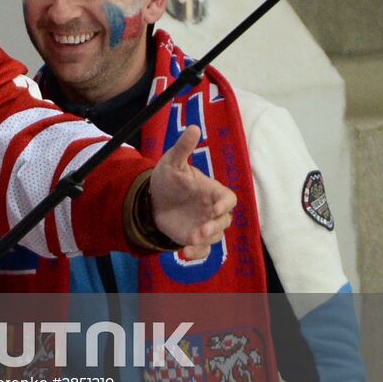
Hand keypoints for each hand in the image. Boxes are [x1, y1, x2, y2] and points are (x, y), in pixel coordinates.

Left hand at [148, 125, 236, 258]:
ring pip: (215, 237)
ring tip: (190, 242)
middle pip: (224, 221)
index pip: (229, 199)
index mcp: (212, 191)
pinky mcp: (194, 237)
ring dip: (205, 241)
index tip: (214, 210)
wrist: (153, 198)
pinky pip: (202, 249)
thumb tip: (193, 127)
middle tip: (201, 230)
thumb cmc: (169, 178)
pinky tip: (185, 253)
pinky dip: (197, 253)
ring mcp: (205, 225)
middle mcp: (212, 210)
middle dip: (214, 226)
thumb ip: (183, 148)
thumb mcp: (172, 162)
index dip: (225, 205)